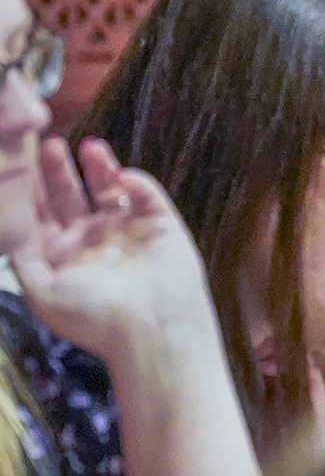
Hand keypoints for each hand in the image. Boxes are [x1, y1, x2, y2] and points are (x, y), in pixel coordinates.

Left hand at [11, 138, 219, 368]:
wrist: (151, 330)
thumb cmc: (94, 318)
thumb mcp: (40, 291)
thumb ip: (21, 257)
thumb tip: (8, 225)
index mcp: (61, 256)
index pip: (40, 214)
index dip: (30, 189)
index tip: (19, 163)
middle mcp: (91, 239)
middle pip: (70, 195)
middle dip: (58, 171)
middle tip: (48, 145)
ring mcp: (125, 229)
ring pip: (107, 187)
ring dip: (98, 166)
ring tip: (87, 146)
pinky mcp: (159, 223)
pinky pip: (144, 193)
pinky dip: (134, 181)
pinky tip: (122, 176)